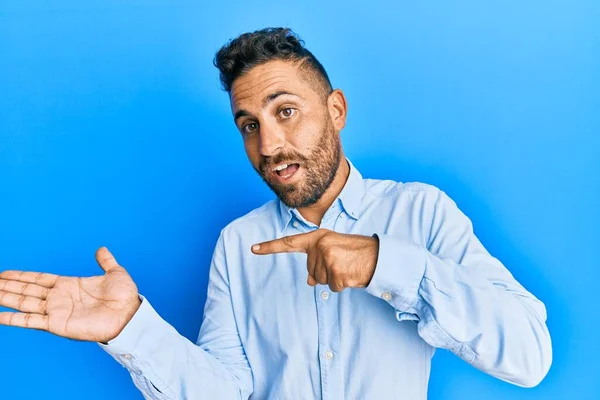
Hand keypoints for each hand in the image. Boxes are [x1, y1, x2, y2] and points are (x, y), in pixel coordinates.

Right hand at [0, 247, 140, 342]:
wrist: (129, 316)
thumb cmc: (124, 297)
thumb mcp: (115, 273)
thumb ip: (106, 262)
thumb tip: (101, 249)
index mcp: (69, 285)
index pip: (38, 279)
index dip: (21, 276)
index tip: (4, 273)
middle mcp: (58, 298)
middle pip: (26, 290)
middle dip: (7, 286)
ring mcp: (56, 311)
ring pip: (23, 303)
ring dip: (5, 298)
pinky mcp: (56, 324)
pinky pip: (30, 321)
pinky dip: (13, 319)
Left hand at [252, 229, 378, 291]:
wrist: (379, 256)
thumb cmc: (356, 252)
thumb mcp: (333, 250)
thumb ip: (317, 260)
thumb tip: (310, 281)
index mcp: (317, 237)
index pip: (289, 243)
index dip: (270, 247)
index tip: (253, 248)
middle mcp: (320, 246)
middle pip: (311, 272)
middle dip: (326, 272)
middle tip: (343, 263)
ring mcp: (327, 260)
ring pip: (321, 281)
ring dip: (335, 278)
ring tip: (348, 267)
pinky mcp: (336, 273)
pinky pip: (332, 288)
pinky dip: (342, 285)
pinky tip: (351, 275)